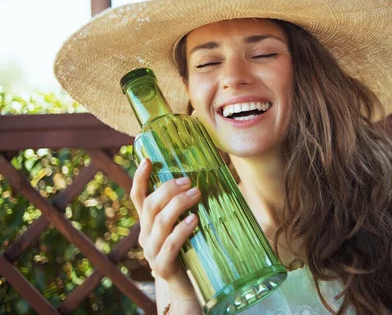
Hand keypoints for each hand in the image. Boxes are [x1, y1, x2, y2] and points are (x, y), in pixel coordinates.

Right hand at [130, 158, 200, 298]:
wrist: (185, 284)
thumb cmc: (187, 248)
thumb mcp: (181, 224)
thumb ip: (184, 207)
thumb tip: (200, 180)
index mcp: (147, 222)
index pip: (137, 197)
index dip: (140, 178)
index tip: (147, 159)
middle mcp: (145, 234)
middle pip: (150, 205)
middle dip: (168, 189)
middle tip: (188, 180)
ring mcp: (151, 251)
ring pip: (160, 222)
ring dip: (178, 204)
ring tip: (196, 193)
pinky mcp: (161, 266)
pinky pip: (170, 244)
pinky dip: (182, 229)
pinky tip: (194, 219)